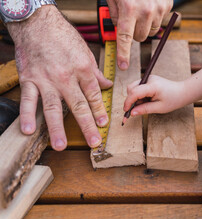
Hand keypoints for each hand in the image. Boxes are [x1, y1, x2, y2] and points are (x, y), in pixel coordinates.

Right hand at [7, 6, 112, 150]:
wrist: (37, 22)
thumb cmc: (63, 36)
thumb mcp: (85, 52)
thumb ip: (96, 73)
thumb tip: (108, 85)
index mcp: (83, 69)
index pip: (94, 95)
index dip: (99, 111)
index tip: (103, 124)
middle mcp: (66, 77)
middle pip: (78, 105)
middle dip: (87, 125)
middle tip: (93, 141)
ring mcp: (46, 79)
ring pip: (53, 107)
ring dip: (56, 128)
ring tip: (60, 145)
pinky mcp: (29, 79)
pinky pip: (28, 99)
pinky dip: (27, 115)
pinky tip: (28, 130)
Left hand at [106, 0, 172, 69]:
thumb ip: (114, 14)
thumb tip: (119, 29)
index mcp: (129, 9)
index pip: (125, 38)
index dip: (123, 54)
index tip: (123, 66)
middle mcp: (145, 11)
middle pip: (140, 37)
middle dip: (135, 32)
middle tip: (131, 18)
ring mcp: (159, 9)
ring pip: (151, 31)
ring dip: (146, 25)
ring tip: (141, 9)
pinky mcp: (167, 6)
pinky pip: (160, 20)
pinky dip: (155, 16)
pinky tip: (150, 4)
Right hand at [123, 75, 185, 115]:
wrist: (182, 92)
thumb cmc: (174, 100)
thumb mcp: (159, 108)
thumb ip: (144, 109)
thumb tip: (132, 113)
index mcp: (153, 86)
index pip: (134, 92)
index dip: (128, 102)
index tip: (126, 111)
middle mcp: (149, 79)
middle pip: (131, 88)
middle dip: (130, 100)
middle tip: (136, 110)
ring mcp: (148, 78)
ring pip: (133, 87)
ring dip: (135, 98)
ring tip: (146, 104)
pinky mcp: (148, 80)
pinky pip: (138, 87)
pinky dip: (139, 95)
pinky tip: (147, 100)